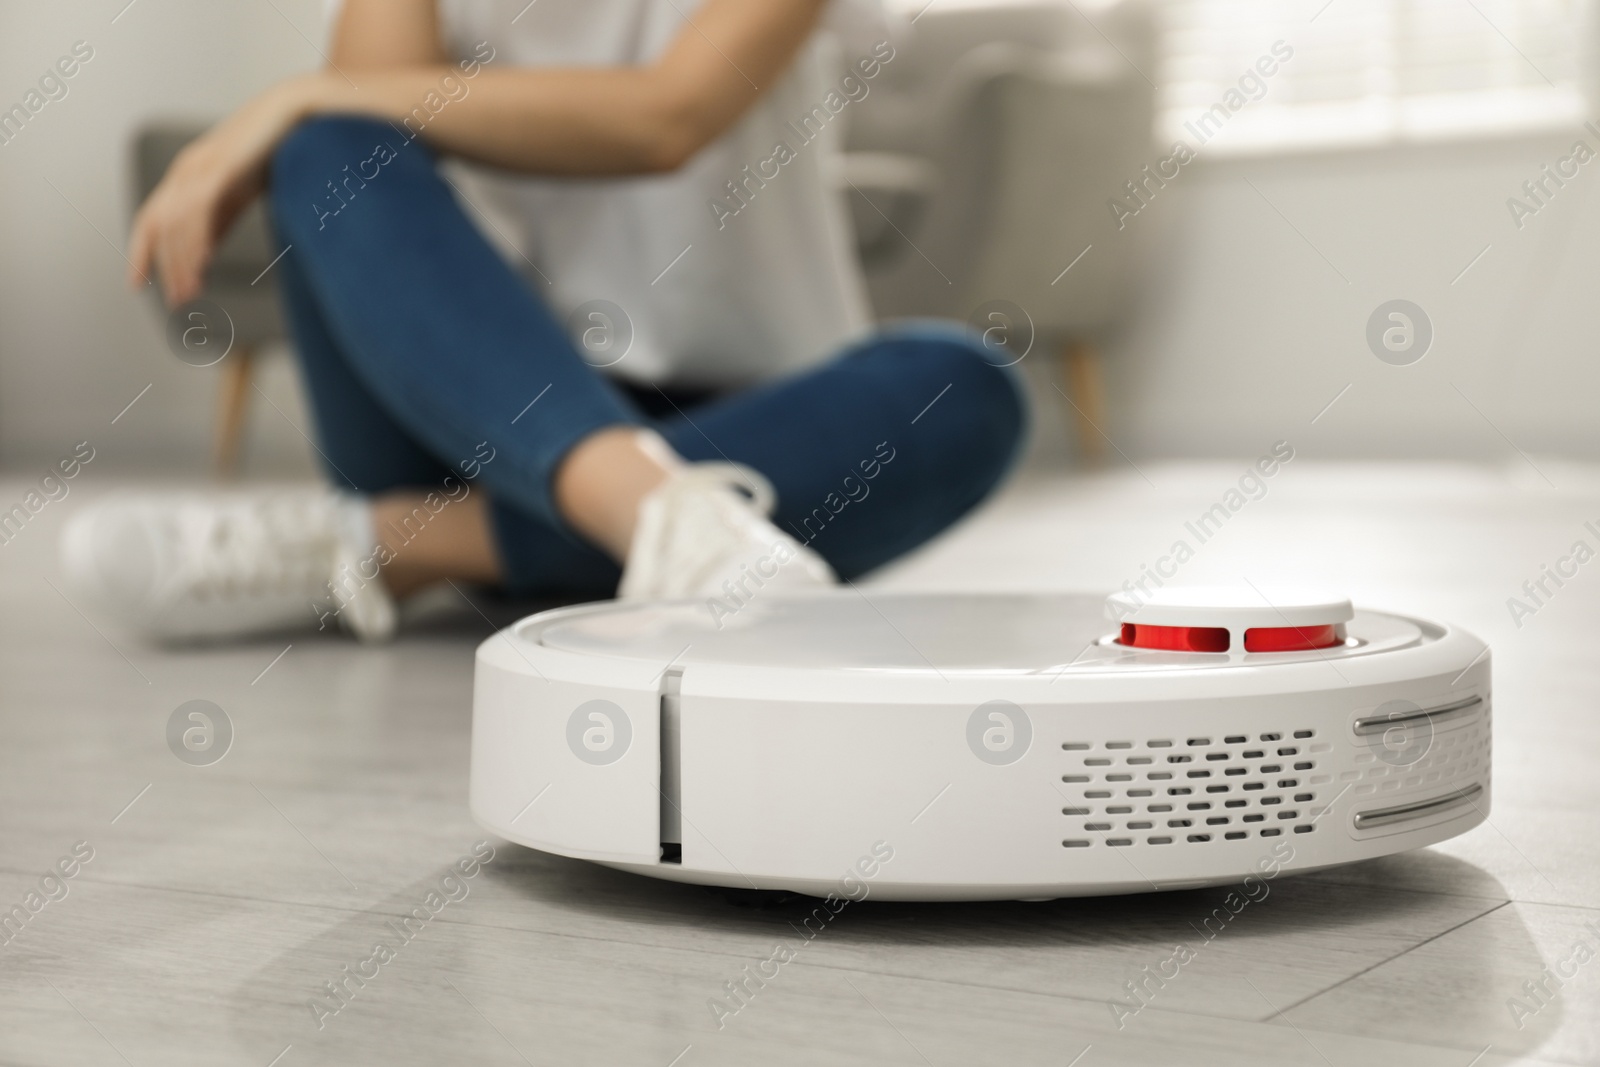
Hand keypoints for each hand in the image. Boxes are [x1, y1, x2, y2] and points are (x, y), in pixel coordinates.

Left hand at [129, 74, 328, 306]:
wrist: (298, 113)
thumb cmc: (274, 150)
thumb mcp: (240, 192)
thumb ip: (219, 220)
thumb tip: (201, 254)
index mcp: (189, 175)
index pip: (152, 218)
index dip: (142, 252)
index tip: (137, 283)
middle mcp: (186, 170)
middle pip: (156, 224)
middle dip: (159, 264)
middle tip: (176, 300)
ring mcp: (201, 166)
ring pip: (175, 221)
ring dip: (181, 260)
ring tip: (190, 291)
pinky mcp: (220, 167)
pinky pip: (198, 210)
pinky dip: (196, 240)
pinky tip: (201, 265)